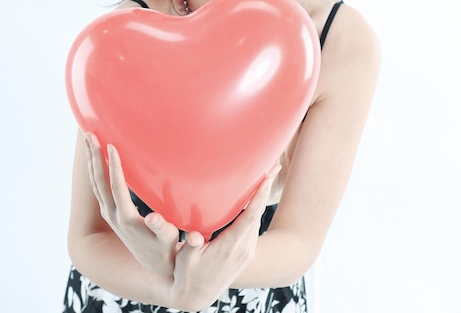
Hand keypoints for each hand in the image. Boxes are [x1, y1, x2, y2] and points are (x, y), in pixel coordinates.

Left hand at [84, 132, 179, 276]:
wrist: (152, 263)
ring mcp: (108, 213)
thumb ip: (161, 228)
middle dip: (94, 156)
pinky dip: (95, 169)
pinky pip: (98, 186)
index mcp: (126, 218)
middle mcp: (112, 215)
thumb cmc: (165, 247)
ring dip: (91, 160)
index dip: (114, 166)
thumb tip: (153, 217)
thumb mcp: (168, 239)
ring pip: (95, 183)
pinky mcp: (109, 212)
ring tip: (88, 138)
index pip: (116, 187)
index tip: (111, 146)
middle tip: (89, 134)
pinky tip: (96, 156)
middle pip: (98, 181)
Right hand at [168, 163, 280, 310]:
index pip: (249, 216)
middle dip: (267, 188)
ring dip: (262, 197)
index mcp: (230, 246)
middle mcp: (244, 248)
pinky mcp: (245, 253)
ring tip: (267, 175)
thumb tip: (193, 235)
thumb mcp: (185, 260)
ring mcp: (246, 251)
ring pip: (257, 218)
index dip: (259, 195)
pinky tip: (253, 198)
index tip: (267, 176)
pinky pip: (253, 225)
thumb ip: (191, 245)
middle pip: (259, 212)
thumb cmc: (187, 275)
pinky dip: (256, 208)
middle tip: (274, 165)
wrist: (197, 296)